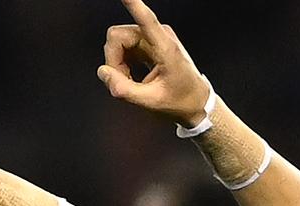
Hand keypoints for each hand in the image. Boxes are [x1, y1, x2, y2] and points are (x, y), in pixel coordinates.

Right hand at [97, 0, 209, 127]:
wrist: (196, 101)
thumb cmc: (179, 101)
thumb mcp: (151, 102)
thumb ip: (125, 90)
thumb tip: (102, 72)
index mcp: (166, 48)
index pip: (147, 20)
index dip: (133, 4)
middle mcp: (158, 35)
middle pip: (117, 36)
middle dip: (113, 60)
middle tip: (123, 82)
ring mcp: (152, 36)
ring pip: (117, 40)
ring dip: (117, 63)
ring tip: (131, 82)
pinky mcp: (148, 41)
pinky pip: (123, 45)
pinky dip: (122, 62)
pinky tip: (132, 76)